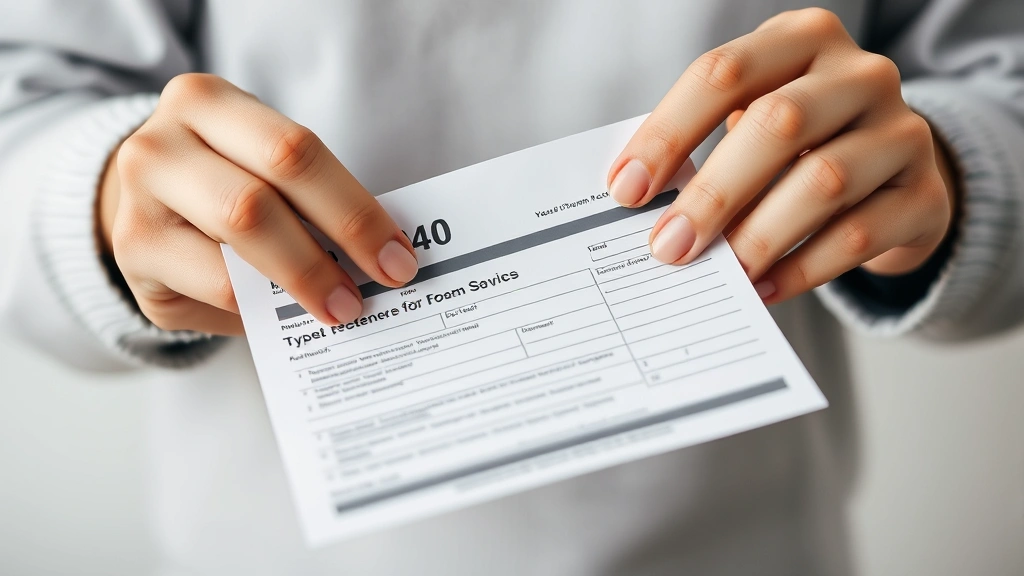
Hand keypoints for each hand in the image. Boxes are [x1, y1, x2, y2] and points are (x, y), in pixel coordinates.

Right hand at [98, 74, 417, 334]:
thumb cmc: (224, 178)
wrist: (140, 196)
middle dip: (329, 252)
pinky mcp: (132, 253)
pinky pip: (212, 286)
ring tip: (340, 308)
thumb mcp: (259, 163)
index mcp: (205, 101)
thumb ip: (307, 195)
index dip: (353, 210)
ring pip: (232, 246)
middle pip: (258, 202)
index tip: (399, 256)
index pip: (295, 151)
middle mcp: (160, 144)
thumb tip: (381, 255)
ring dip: (300, 283)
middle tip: (377, 289)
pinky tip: (287, 312)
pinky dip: (260, 305)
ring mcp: (137, 200)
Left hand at [607, 8, 957, 302]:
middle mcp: (860, 74)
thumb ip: (706, 148)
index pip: (723, 72)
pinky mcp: (924, 195)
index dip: (668, 132)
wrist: (892, 174)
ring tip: (719, 274)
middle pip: (778, 123)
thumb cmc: (800, 145)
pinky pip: (858, 236)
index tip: (626, 190)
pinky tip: (762, 290)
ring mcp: (902, 131)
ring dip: (757, 236)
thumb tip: (642, 206)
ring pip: (823, 181)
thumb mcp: (754, 121)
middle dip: (713, 192)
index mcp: (802, 40)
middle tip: (669, 246)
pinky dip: (802, 269)